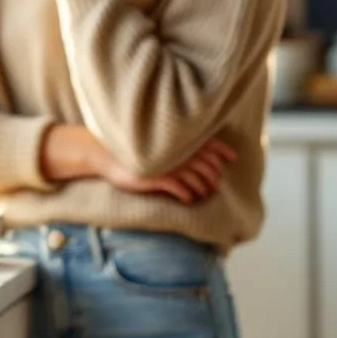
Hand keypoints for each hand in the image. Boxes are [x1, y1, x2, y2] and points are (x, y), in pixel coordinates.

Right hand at [93, 137, 237, 204]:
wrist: (103, 154)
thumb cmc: (128, 150)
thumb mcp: (153, 144)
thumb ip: (173, 144)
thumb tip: (191, 152)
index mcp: (176, 138)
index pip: (210, 142)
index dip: (224, 151)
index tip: (233, 158)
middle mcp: (176, 149)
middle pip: (208, 165)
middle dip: (213, 177)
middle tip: (212, 186)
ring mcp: (168, 163)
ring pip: (198, 180)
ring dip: (203, 190)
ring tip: (201, 195)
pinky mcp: (158, 177)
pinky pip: (182, 189)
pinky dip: (188, 195)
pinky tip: (186, 199)